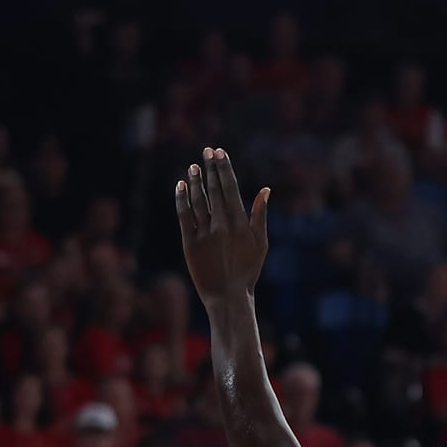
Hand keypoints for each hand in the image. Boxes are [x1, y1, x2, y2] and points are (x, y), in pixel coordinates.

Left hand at [176, 147, 270, 305]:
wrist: (227, 296)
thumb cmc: (248, 270)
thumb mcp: (261, 243)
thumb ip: (261, 215)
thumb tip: (266, 190)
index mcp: (241, 224)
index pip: (231, 189)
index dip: (224, 169)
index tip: (220, 153)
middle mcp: (222, 225)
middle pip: (214, 190)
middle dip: (210, 168)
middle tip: (207, 150)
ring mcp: (204, 233)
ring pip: (198, 200)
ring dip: (195, 180)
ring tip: (193, 166)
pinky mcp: (189, 242)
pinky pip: (184, 215)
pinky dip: (182, 199)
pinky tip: (181, 185)